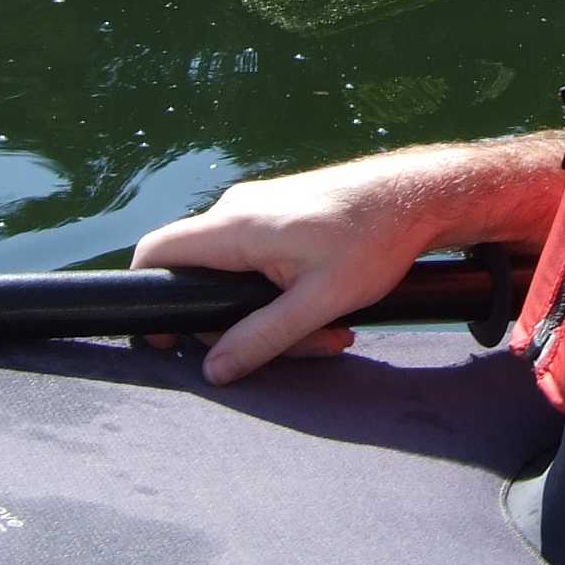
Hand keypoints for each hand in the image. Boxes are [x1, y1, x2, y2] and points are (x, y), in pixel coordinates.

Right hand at [129, 165, 428, 385]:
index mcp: (235, 226)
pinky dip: (289, 293)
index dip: (148, 296)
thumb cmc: (373, 239)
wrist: (417, 195)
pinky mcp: (279, 215)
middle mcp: (237, 210)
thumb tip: (214, 370)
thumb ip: (264, 337)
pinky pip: (262, 263)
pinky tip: (332, 310)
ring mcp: (258, 209)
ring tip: (335, 332)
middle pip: (205, 280)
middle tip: (305, 347)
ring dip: (280, 317)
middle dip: (246, 327)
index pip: (157, 251)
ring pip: (240, 277)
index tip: (163, 338)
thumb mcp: (320, 302)